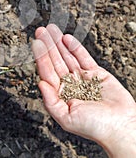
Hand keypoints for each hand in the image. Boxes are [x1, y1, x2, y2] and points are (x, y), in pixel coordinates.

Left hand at [32, 24, 135, 157]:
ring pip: (68, 56)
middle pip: (56, 61)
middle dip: (48, 45)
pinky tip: (66, 38)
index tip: (36, 43)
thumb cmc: (96, 128)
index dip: (41, 57)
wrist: (121, 126)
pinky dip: (75, 47)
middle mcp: (70, 85)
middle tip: (41, 31)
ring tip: (51, 29)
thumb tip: (40, 83)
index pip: (48, 72)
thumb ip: (51, 101)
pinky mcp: (96, 73)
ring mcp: (83, 78)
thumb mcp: (67, 119)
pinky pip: (83, 57)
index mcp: (61, 95)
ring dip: (59, 43)